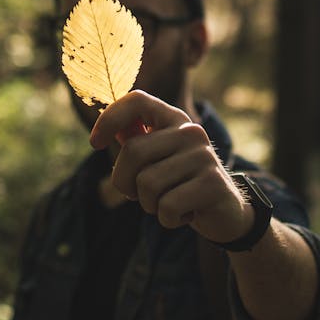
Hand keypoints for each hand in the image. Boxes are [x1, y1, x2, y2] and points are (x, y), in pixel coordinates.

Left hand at [90, 90, 253, 242]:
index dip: (109, 118)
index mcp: (173, 119)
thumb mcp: (157, 160)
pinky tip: (185, 215)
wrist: (225, 213)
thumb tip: (102, 129)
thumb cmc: (180, 184)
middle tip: (137, 195)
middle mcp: (190, 132)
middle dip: (124, 182)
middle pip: (133, 151)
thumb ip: (134, 141)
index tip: (95, 142)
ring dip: (149, 205)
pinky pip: (167, 206)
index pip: (137, 100)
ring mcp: (203, 156)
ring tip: (168, 203)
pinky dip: (168, 219)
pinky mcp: (212, 184)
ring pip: (147, 184)